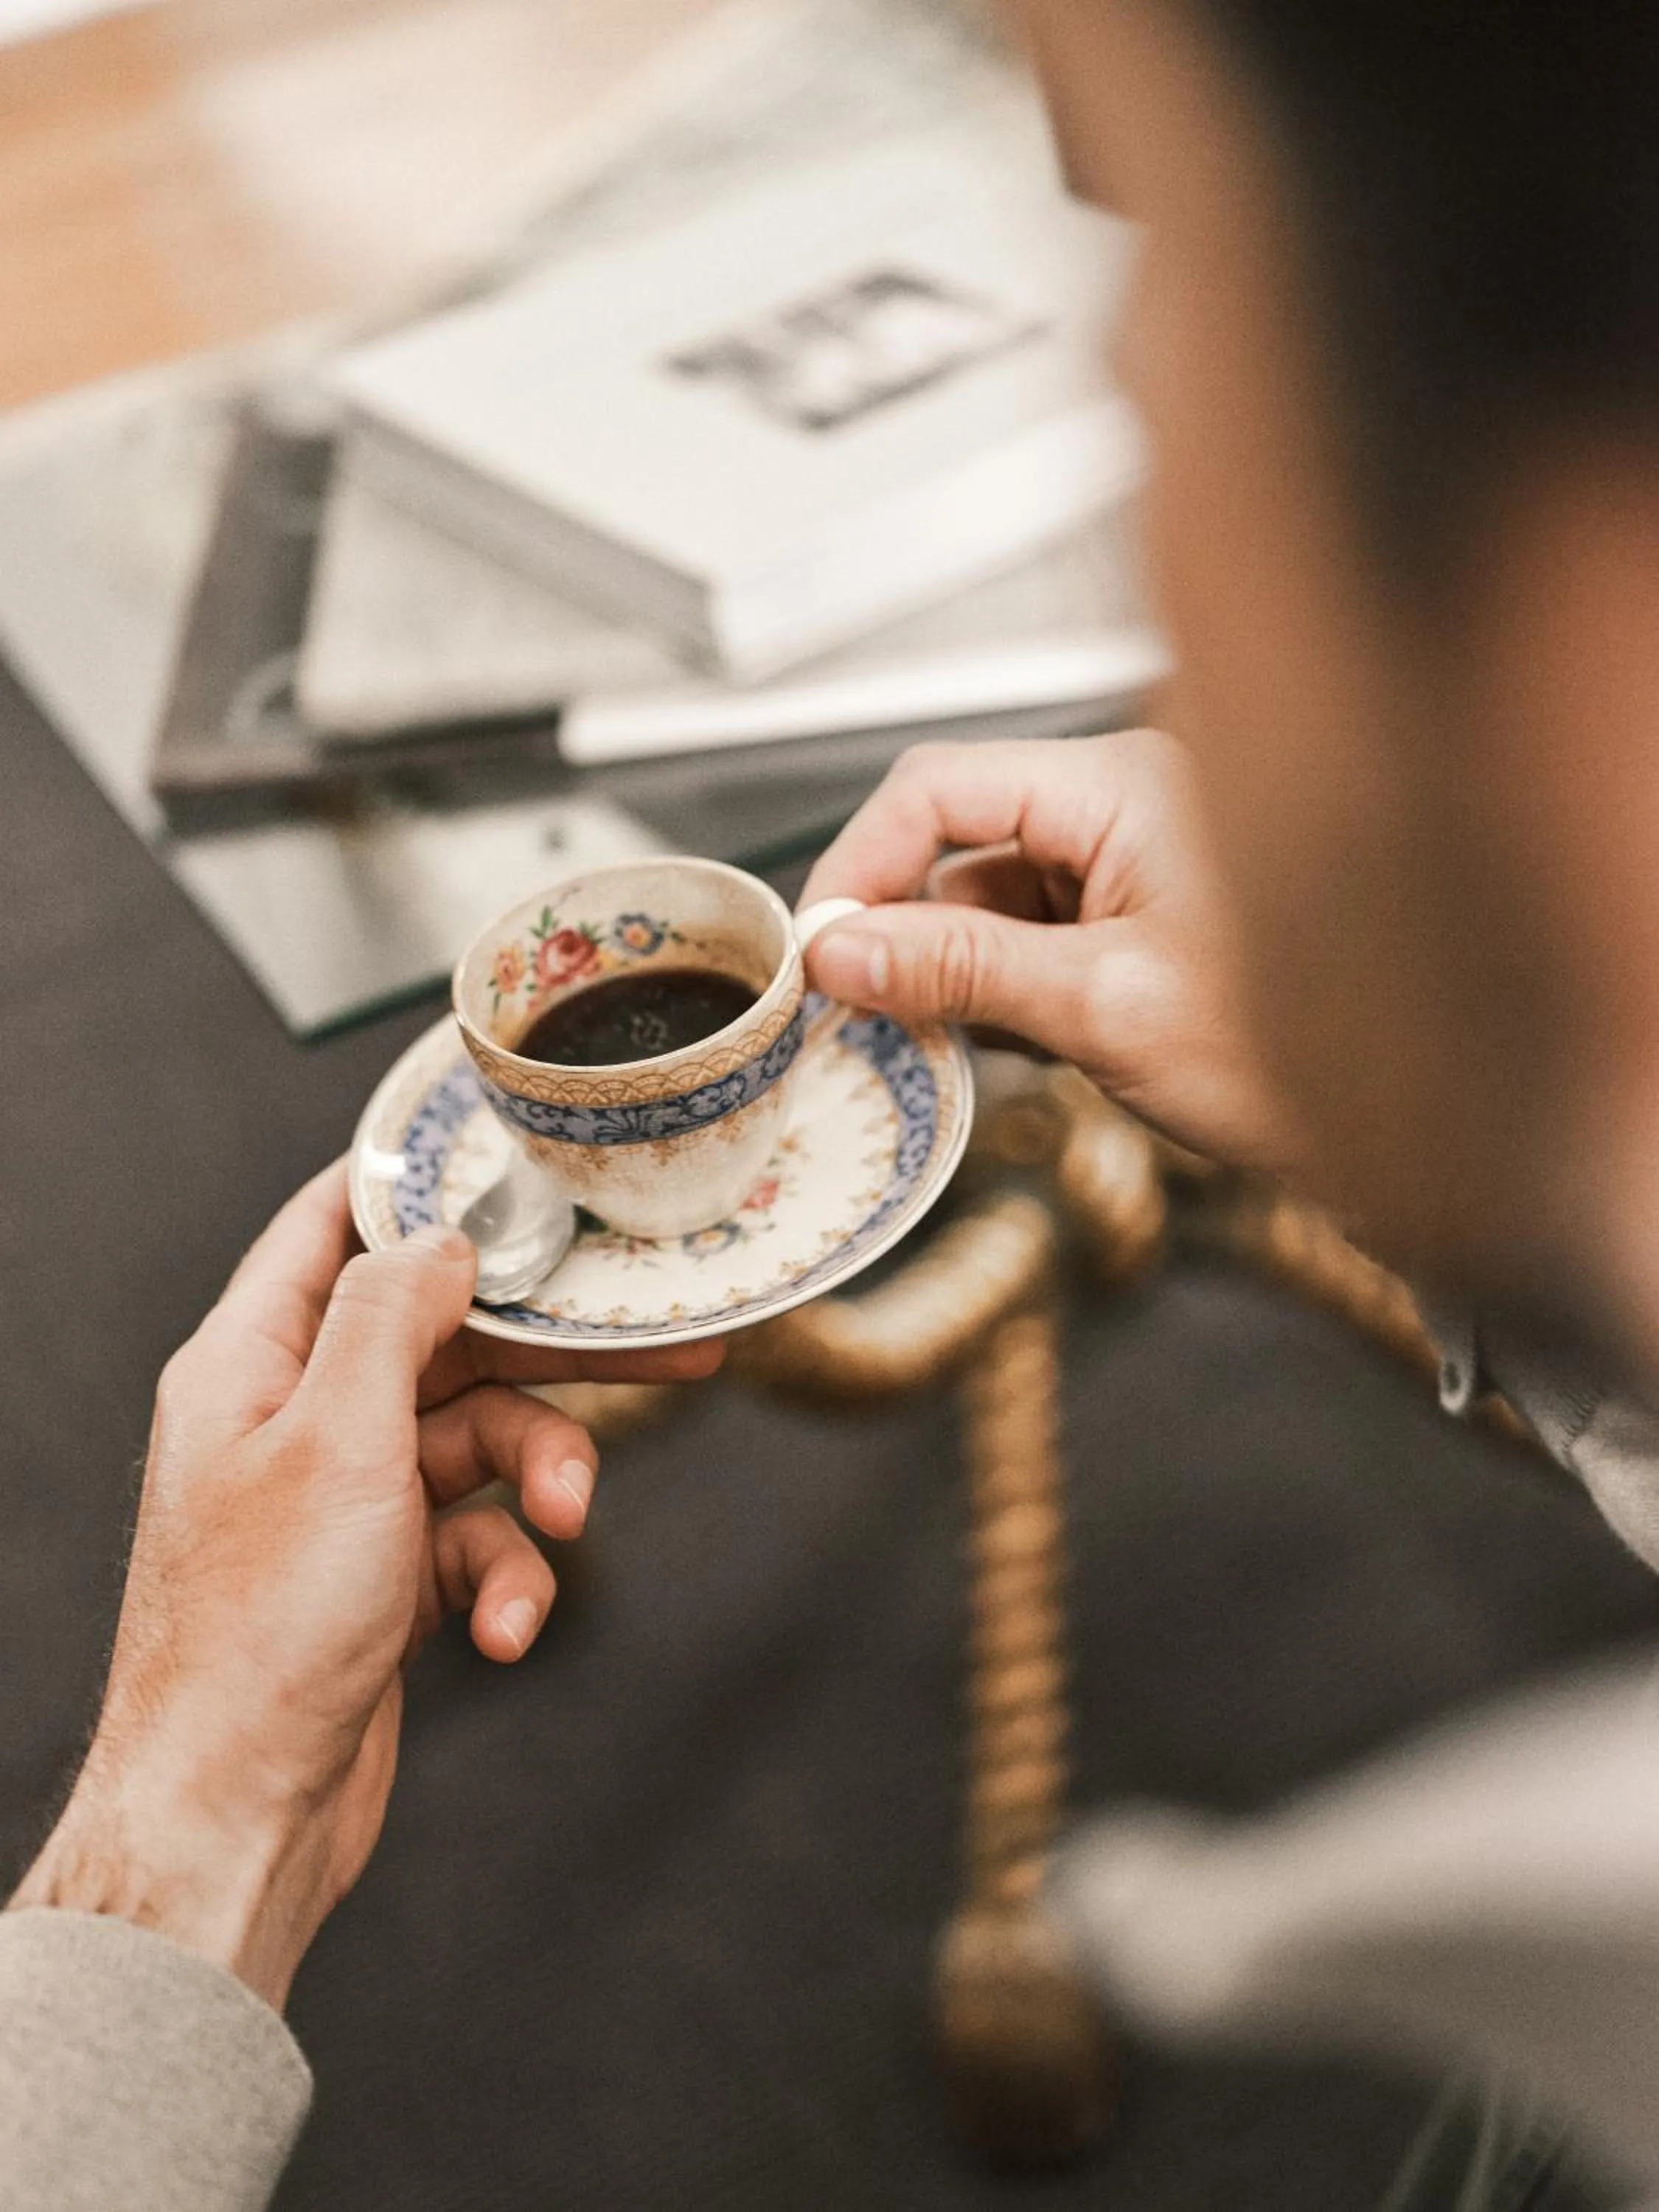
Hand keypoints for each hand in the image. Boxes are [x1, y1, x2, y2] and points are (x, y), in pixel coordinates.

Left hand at [9, 1163, 719, 2008]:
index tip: (513, 1159)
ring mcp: (343, 1502)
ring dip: (541, 1479)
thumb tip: (442, 1236)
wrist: (238, 1815)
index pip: (332, 1225)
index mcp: (253, 1361)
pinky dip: (507, 1579)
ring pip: (480, 1443)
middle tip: (666, 1338)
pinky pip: (476, 1541)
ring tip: (568, 1520)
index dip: (417, 1181)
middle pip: (447, 1338)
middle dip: (553, 1350)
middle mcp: (296, 1418)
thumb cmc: (257, 1632)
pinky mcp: (383, 1579)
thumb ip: (388, 1315)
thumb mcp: (336, 1438)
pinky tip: (502, 1630)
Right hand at [801, 731, 1295, 1167]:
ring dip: (949, 969)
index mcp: (1121, 789)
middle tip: (853, 1009)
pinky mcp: (1132, 926)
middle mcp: (1122, 811)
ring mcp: (1128, 870)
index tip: (819, 948)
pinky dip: (996, 991)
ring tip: (933, 1043)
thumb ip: (960, 969)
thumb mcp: (1100, 1009)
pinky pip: (1029, 938)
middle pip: (958, 841)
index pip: (941, 788)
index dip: (863, 863)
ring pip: (987, 898)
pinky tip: (1002, 1048)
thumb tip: (841, 951)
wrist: (1404, 1131)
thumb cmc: (1294, 1053)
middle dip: (902, 926)